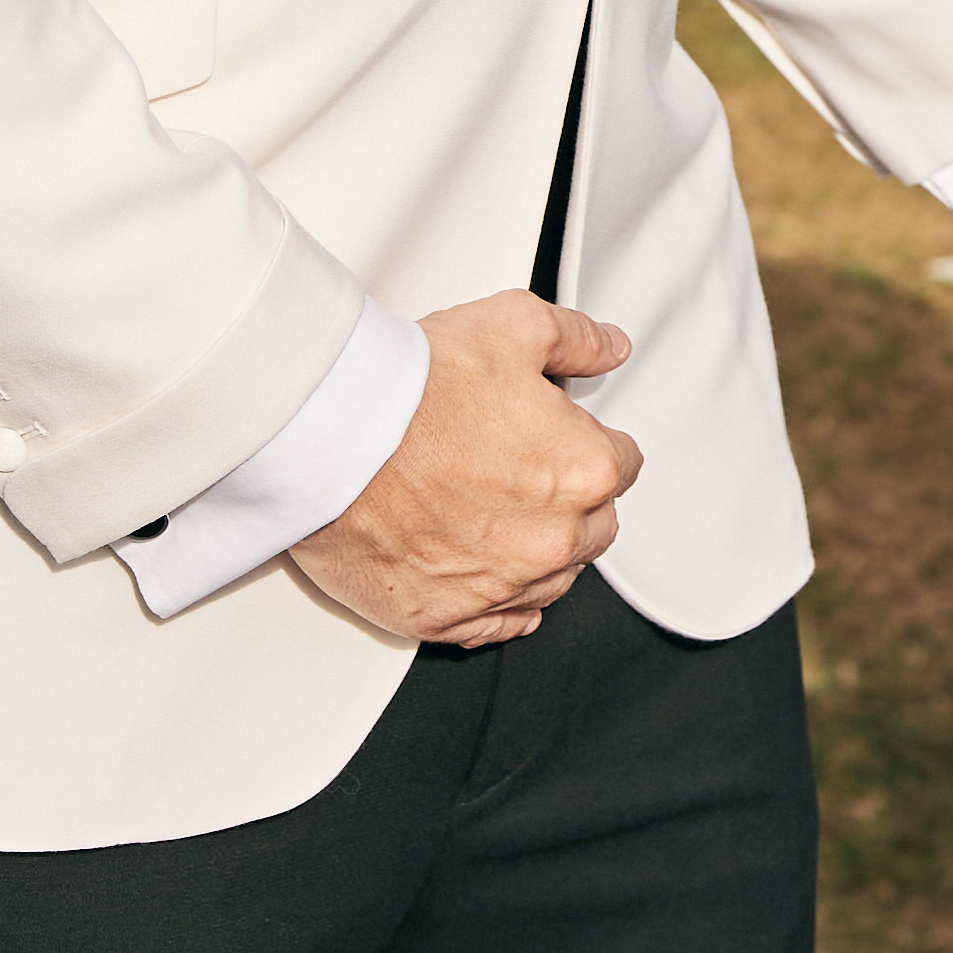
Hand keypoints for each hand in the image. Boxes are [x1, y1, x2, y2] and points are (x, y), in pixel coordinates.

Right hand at [290, 294, 637, 647]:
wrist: (330, 432)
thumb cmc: (412, 386)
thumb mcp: (513, 326)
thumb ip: (578, 340)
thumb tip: (610, 349)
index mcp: (583, 472)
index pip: (622, 465)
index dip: (589, 443)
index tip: (560, 436)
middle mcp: (551, 540)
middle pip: (594, 527)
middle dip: (571, 500)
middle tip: (522, 468)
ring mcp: (499, 586)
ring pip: (551, 580)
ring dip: (536, 551)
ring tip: (492, 511)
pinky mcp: (443, 616)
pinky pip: (497, 627)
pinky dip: (496, 603)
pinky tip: (484, 573)